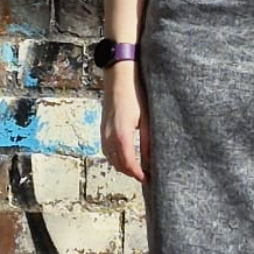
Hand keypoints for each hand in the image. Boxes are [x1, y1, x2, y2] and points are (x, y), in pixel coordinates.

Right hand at [101, 62, 149, 181]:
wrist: (119, 73)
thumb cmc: (136, 92)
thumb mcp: (147, 117)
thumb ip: (148, 141)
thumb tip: (151, 160)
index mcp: (121, 134)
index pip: (128, 163)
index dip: (138, 174)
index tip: (148, 179)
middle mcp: (109, 135)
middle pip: (118, 163)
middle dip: (130, 172)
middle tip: (145, 176)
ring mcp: (103, 130)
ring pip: (110, 157)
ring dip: (122, 165)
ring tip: (137, 168)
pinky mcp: (103, 125)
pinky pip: (106, 148)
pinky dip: (115, 156)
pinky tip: (124, 155)